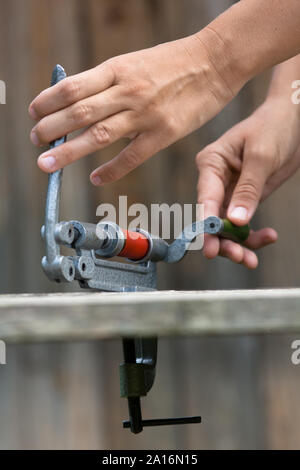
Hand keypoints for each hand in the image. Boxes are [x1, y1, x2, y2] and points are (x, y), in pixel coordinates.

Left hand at [29, 34, 240, 183]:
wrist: (214, 62)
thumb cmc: (173, 63)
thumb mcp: (135, 62)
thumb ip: (110, 82)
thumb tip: (82, 104)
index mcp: (118, 68)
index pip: (72, 87)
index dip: (48, 101)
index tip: (34, 113)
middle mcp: (127, 90)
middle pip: (79, 112)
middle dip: (51, 128)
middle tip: (35, 142)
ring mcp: (145, 113)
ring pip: (98, 135)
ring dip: (69, 151)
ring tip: (48, 163)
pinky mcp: (164, 133)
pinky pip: (131, 156)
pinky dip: (110, 170)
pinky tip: (95, 178)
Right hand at [196, 98, 299, 267]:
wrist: (292, 120)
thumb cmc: (273, 128)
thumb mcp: (262, 156)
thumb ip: (248, 189)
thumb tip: (235, 221)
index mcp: (211, 164)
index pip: (205, 199)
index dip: (208, 225)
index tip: (211, 248)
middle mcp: (215, 181)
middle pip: (212, 218)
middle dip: (223, 241)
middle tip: (240, 258)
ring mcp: (228, 192)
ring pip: (226, 227)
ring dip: (238, 245)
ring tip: (251, 260)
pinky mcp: (243, 199)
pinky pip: (242, 224)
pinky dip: (253, 235)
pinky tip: (269, 237)